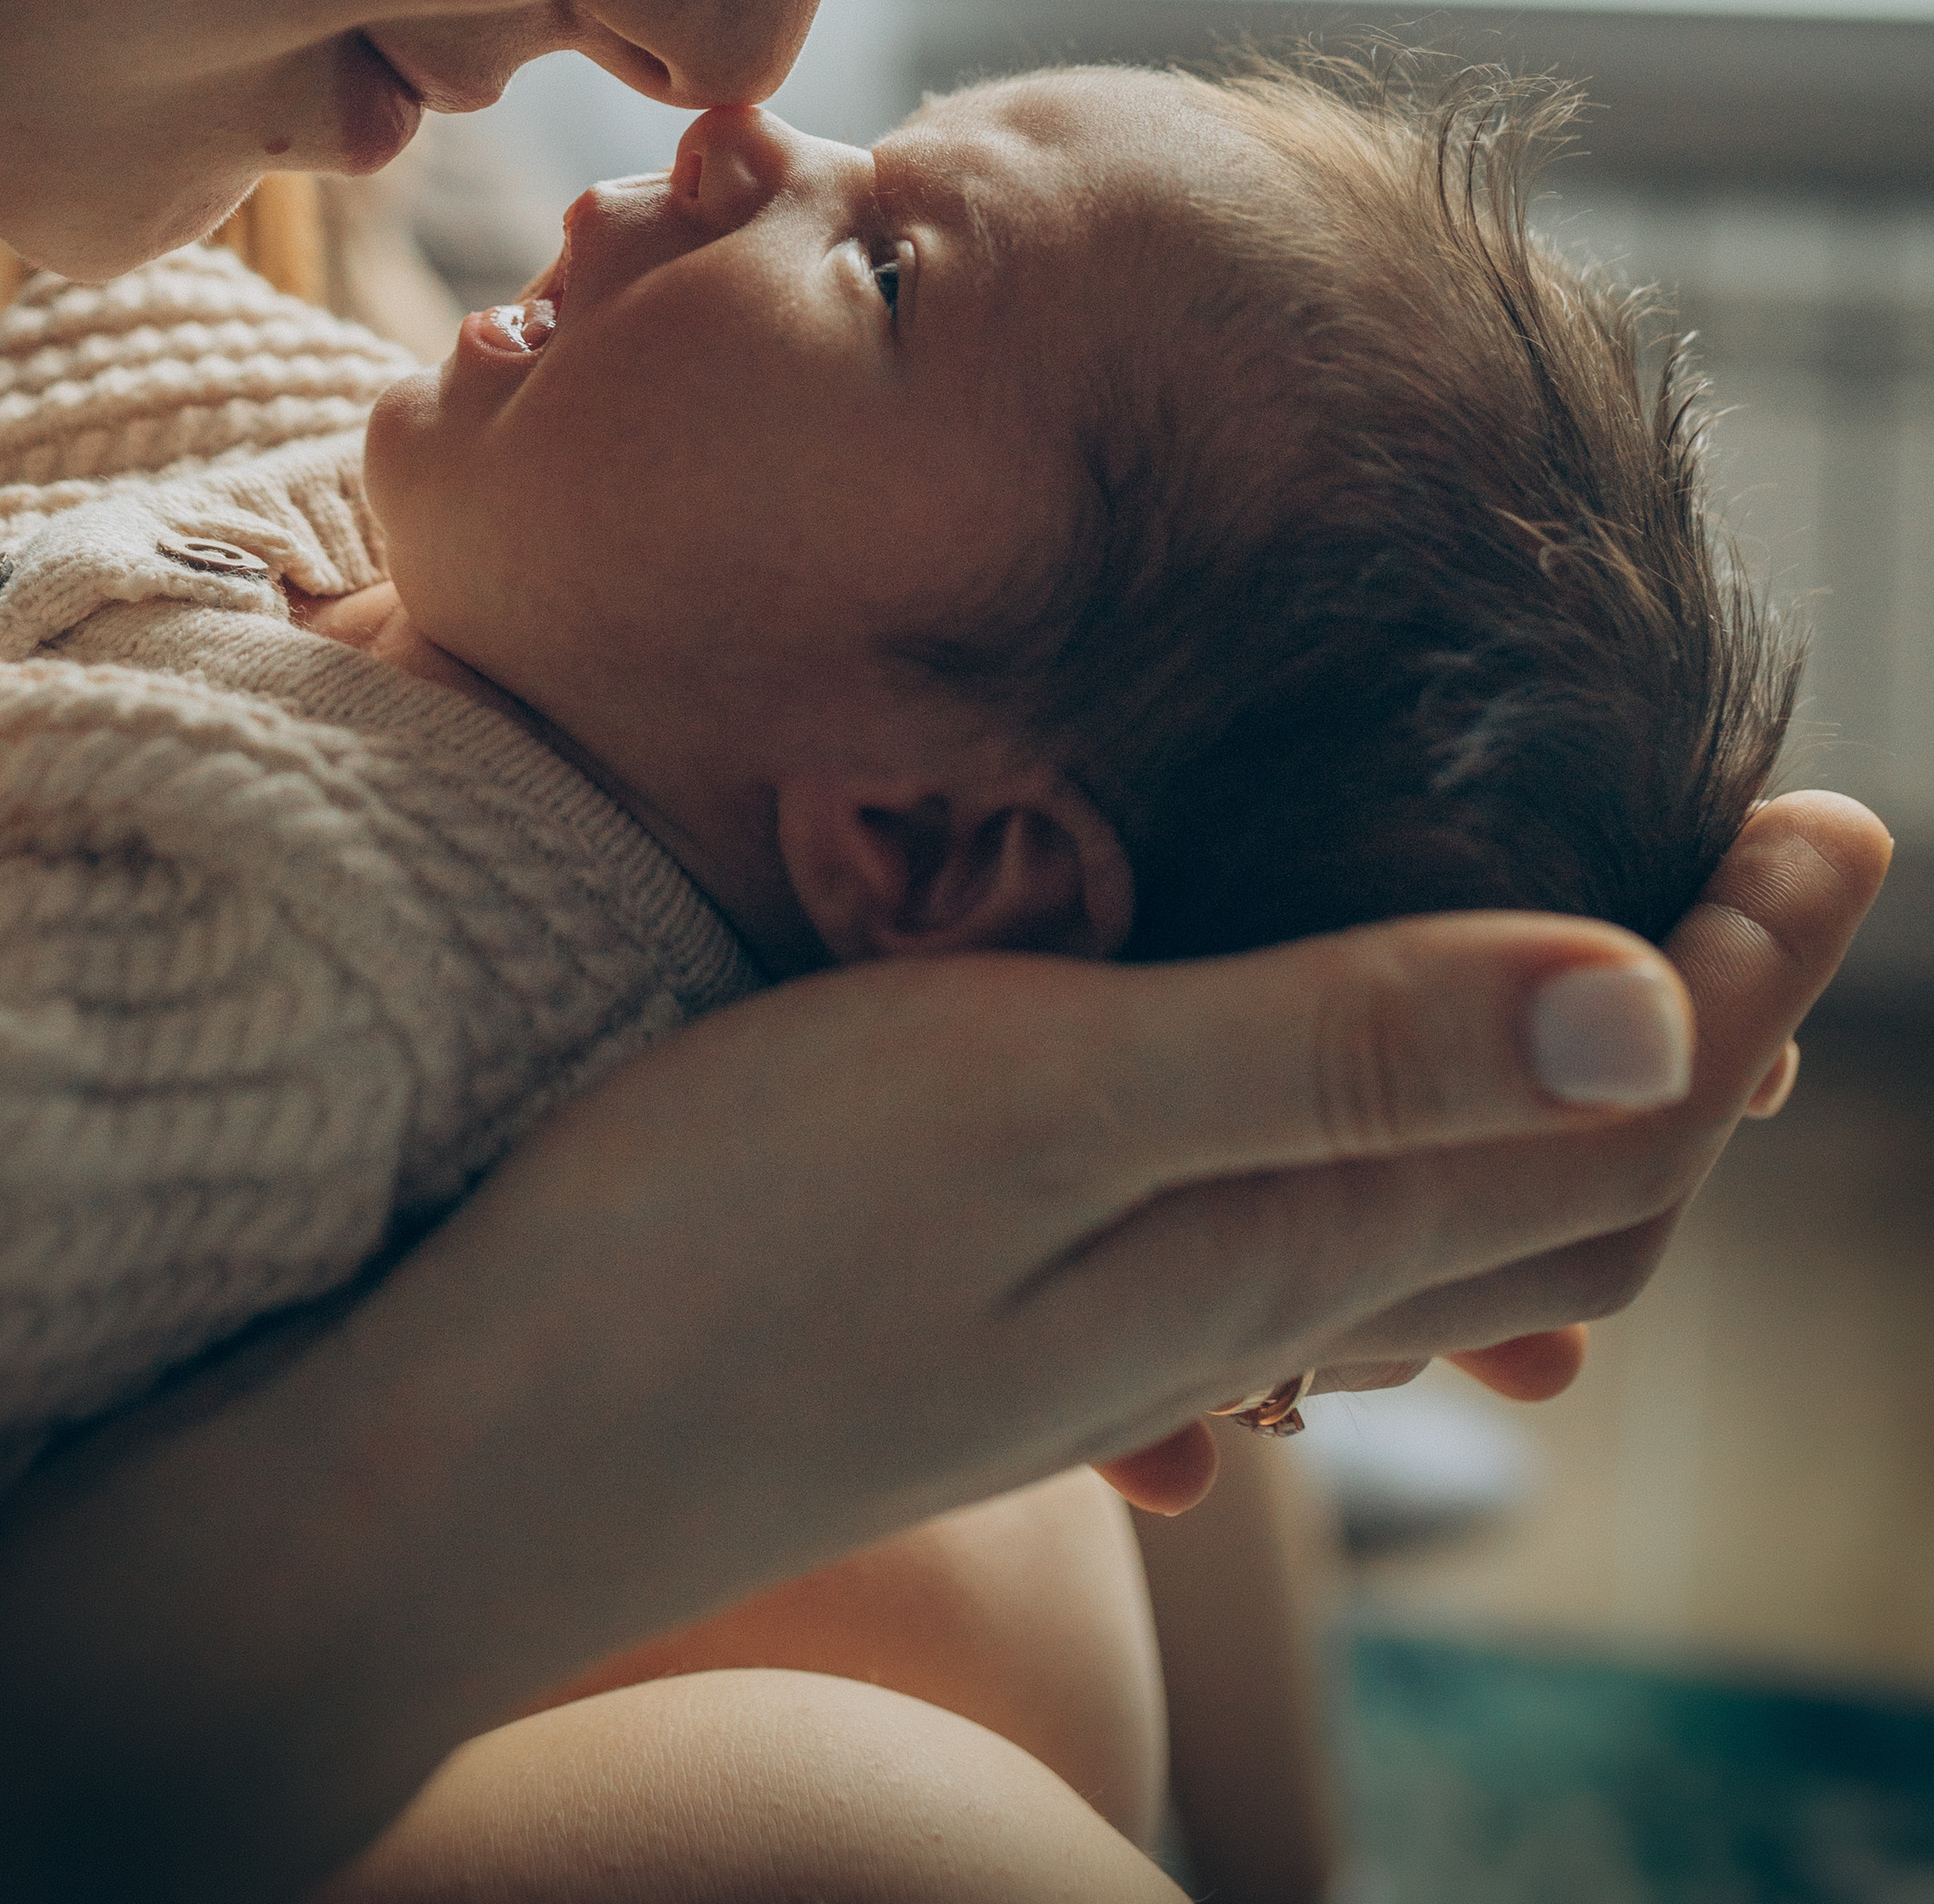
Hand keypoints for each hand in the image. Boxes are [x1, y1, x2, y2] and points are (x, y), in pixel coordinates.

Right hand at [0, 792, 1882, 1903]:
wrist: (475, 1454)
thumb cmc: (718, 1250)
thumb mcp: (1036, 1102)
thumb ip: (1334, 1050)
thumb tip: (1661, 1019)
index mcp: (1276, 1232)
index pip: (1610, 1113)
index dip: (1744, 965)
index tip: (1843, 816)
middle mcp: (1236, 1290)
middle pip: (1557, 1183)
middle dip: (1700, 1027)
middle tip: (1774, 873)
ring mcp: (1130, 1316)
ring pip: (1435, 1217)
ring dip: (1556, 1089)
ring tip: (1606, 971)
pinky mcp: (1027, 1305)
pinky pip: (1299, 1230)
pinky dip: (1392, 1135)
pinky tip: (1320, 1080)